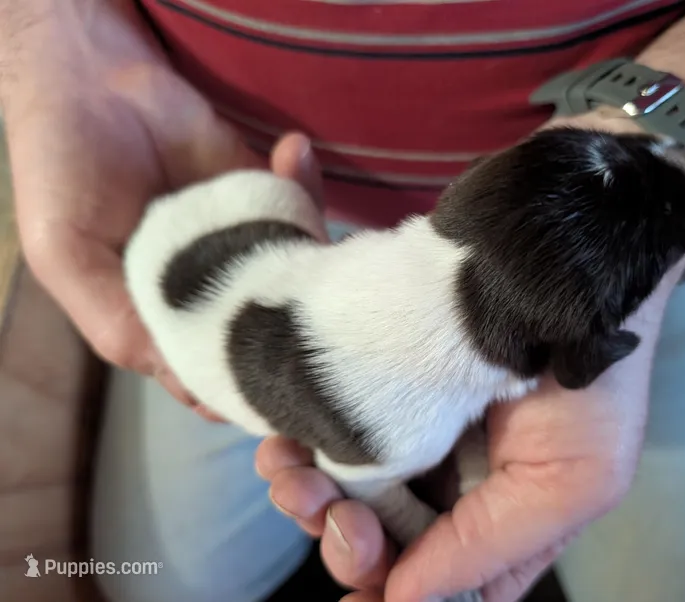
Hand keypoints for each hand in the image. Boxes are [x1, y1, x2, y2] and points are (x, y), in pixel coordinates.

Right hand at [4, 1, 318, 420]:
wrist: (91, 79)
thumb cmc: (65, 174)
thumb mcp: (69, 259)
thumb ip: (120, 324)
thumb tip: (192, 387)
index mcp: (163, 321)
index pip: (219, 374)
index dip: (252, 382)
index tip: (285, 373)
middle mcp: (213, 292)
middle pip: (272, 330)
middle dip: (297, 320)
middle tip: (312, 295)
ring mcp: (245, 246)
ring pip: (299, 273)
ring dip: (310, 247)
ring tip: (300, 212)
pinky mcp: (267, 197)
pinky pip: (303, 206)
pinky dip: (305, 184)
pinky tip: (289, 153)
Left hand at [256, 220, 684, 600]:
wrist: (567, 263)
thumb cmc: (590, 378)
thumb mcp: (571, 482)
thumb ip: (489, 549)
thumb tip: (405, 600)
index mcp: (498, 517)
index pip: (439, 580)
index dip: (391, 592)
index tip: (358, 595)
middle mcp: (451, 483)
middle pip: (382, 543)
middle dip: (345, 543)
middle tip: (334, 519)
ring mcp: (412, 435)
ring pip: (343, 493)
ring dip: (308, 497)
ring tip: (291, 476)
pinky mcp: (379, 393)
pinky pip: (327, 434)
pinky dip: (300, 448)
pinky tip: (283, 445)